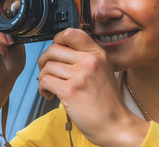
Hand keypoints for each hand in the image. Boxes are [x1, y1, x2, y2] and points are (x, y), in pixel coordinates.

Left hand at [37, 28, 147, 145]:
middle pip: (53, 49)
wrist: (116, 124)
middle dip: (44, 61)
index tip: (54, 50)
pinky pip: (45, 81)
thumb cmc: (107, 102)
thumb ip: (85, 58)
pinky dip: (43, 88)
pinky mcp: (70, 90)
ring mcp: (80, 75)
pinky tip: (50, 95)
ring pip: (47, 66)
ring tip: (51, 87)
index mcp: (98, 54)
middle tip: (47, 72)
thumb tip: (59, 50)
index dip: (57, 39)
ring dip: (43, 78)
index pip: (71, 33)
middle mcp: (89, 61)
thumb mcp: (102, 70)